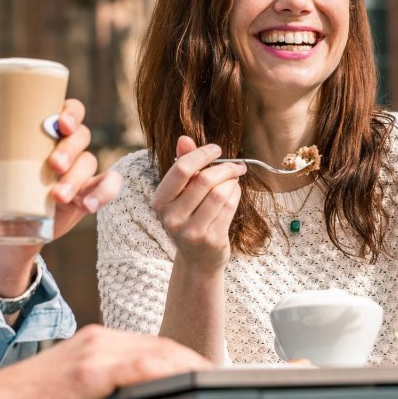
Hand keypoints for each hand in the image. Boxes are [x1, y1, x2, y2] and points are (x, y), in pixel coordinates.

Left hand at [0, 99, 123, 297]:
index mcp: (49, 131)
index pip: (71, 111)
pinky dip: (104, 193)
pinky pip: (109, 186)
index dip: (72, 112)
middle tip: (53, 165)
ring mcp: (82, 170)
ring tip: (57, 197)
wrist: (10, 224)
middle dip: (70, 149)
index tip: (60, 124)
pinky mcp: (90, 192)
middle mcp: (70, 146)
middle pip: (82, 136)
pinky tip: (89, 205)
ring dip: (77, 178)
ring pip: (90, 163)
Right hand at [0, 326, 212, 398]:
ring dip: (191, 365)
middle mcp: (99, 339)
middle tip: (218, 374)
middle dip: (191, 359)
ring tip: (214, 378)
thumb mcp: (69, 385)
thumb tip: (122, 393)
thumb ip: (98, 380)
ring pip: (158, 351)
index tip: (199, 369)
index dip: (179, 356)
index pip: (149, 344)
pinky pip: (144, 366)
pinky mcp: (93, 371)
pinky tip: (190, 379)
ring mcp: (97, 352)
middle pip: (160, 344)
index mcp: (95, 340)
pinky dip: (173, 370)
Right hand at [151, 136, 244, 270]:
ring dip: (232, 182)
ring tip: (234, 181)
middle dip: (225, 168)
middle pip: (204, 180)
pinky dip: (236, 195)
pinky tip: (234, 194)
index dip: (202, 154)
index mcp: (160, 201)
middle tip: (237, 165)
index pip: (181, 169)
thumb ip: (183, 165)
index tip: (217, 149)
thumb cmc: (191, 218)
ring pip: (219, 193)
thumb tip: (184, 138)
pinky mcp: (210, 240)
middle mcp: (171, 217)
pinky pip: (229, 207)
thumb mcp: (181, 194)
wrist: (198, 259)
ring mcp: (190, 231)